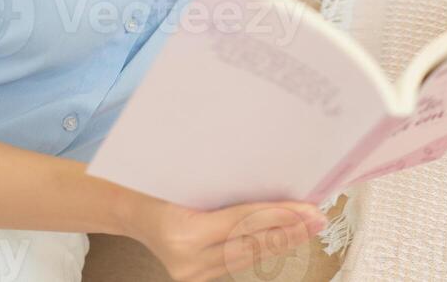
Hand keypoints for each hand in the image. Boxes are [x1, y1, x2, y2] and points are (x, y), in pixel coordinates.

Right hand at [124, 192, 326, 281]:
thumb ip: (221, 185)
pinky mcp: (197, 276)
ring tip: (308, 228)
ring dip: (281, 241)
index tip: (307, 208)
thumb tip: (268, 176)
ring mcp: (192, 273)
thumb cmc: (154, 183)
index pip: (242, 223)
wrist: (129, 208)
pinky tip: (282, 237)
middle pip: (250, 245)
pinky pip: (237, 261)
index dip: (278, 215)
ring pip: (247, 257)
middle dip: (288, 232)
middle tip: (318, 218)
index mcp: (182, 231)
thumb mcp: (183, 175)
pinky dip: (262, 247)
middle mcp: (188, 259)